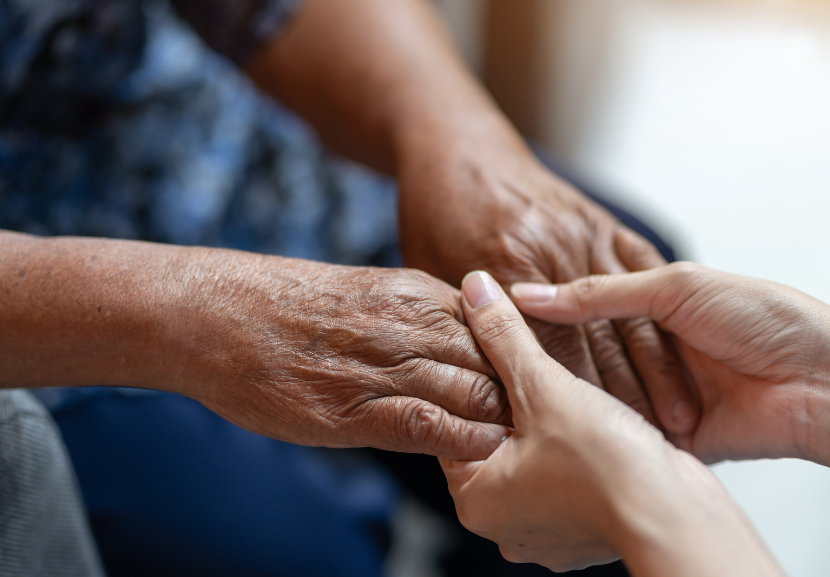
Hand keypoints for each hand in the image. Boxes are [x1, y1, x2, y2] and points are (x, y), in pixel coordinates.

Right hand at [174, 253, 511, 459]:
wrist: (218, 314)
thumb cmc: (287, 306)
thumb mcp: (366, 292)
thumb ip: (415, 317)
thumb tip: (454, 350)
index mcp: (417, 292)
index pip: (497, 328)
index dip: (521, 360)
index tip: (534, 385)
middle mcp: (411, 324)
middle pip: (497, 361)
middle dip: (524, 394)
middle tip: (544, 423)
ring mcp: (384, 365)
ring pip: (474, 391)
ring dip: (502, 422)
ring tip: (524, 447)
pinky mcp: (356, 409)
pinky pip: (429, 425)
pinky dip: (462, 442)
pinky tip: (479, 455)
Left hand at [398, 140, 698, 436]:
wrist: (459, 147)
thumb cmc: (437, 214)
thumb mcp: (432, 272)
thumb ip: (461, 323)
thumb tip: (477, 385)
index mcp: (505, 265)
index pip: (548, 348)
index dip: (576, 403)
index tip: (597, 447)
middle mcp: (551, 249)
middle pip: (595, 338)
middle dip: (625, 399)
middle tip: (650, 449)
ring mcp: (582, 233)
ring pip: (628, 312)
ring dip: (657, 371)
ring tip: (680, 421)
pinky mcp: (603, 223)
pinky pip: (642, 275)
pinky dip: (660, 317)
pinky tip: (678, 356)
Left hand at [441, 271, 782, 576]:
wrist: (679, 520)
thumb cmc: (607, 466)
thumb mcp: (544, 386)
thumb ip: (505, 336)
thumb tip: (474, 289)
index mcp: (475, 498)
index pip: (457, 423)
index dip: (477, 380)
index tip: (495, 350)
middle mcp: (503, 522)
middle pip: (496, 438)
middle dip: (516, 401)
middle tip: (533, 366)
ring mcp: (545, 530)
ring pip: (534, 455)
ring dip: (549, 421)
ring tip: (564, 390)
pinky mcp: (584, 529)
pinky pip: (567, 474)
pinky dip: (576, 447)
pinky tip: (592, 422)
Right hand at [511, 262, 829, 464]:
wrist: (823, 380)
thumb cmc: (767, 318)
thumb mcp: (676, 287)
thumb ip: (600, 293)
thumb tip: (532, 294)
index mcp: (653, 305)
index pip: (582, 310)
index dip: (542, 315)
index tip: (497, 318)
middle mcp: (652, 351)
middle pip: (586, 357)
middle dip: (550, 362)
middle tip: (497, 366)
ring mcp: (659, 395)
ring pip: (600, 398)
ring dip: (572, 398)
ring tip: (518, 399)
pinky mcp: (671, 437)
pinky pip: (625, 434)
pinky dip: (602, 432)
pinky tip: (563, 427)